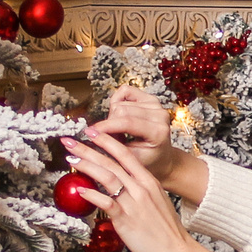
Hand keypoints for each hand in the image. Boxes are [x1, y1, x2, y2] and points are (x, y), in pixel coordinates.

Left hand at [63, 134, 215, 251]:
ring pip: (107, 177)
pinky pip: (106, 203)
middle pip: (111, 162)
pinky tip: (80, 190)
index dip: (106, 141)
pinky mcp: (126, 219)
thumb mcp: (157, 204)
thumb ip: (140, 193)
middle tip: (70, 141)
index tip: (91, 132)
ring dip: (87, 165)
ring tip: (71, 159)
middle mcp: (141, 188)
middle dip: (88, 149)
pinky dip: (92, 195)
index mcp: (149, 182)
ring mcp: (134, 203)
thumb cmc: (167, 232)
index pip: (125, 154)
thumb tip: (122, 190)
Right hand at [92, 83, 205, 200]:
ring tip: (119, 131)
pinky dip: (117, 102)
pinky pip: (125, 91)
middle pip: (121, 110)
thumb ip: (112, 146)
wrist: (161, 157)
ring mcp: (156, 105)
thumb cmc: (147, 160)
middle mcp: (159, 115)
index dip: (106, 126)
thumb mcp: (129, 159)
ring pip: (120, 103)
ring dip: (113, 117)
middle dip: (109, 124)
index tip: (90, 133)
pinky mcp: (149, 98)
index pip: (127, 122)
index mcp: (158, 131)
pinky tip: (120, 116)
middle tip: (109, 137)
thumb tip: (92, 135)